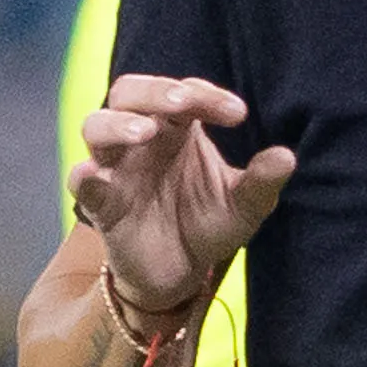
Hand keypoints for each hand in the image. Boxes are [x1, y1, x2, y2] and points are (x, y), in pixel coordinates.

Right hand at [67, 75, 294, 310]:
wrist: (181, 274)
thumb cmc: (208, 224)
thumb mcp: (243, 206)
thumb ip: (260, 182)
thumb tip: (286, 157)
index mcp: (177, 128)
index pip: (184, 94)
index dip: (207, 96)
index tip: (238, 114)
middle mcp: (142, 139)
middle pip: (129, 92)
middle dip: (155, 91)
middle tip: (184, 103)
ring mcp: (116, 168)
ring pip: (96, 126)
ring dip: (118, 124)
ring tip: (146, 132)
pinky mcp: (100, 203)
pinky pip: (81, 181)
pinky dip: (84, 176)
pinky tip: (96, 177)